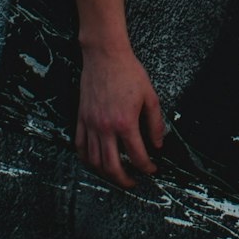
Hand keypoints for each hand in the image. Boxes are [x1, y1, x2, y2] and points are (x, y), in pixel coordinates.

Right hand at [76, 44, 163, 188]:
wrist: (105, 55)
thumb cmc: (128, 72)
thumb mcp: (150, 96)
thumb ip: (155, 123)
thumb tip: (158, 144)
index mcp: (125, 123)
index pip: (137, 156)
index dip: (147, 167)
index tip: (152, 169)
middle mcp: (105, 127)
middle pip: (112, 167)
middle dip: (124, 180)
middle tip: (133, 182)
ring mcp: (90, 124)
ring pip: (94, 161)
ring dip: (105, 173)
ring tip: (116, 175)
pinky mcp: (81, 118)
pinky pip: (80, 146)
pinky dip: (87, 159)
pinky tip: (95, 161)